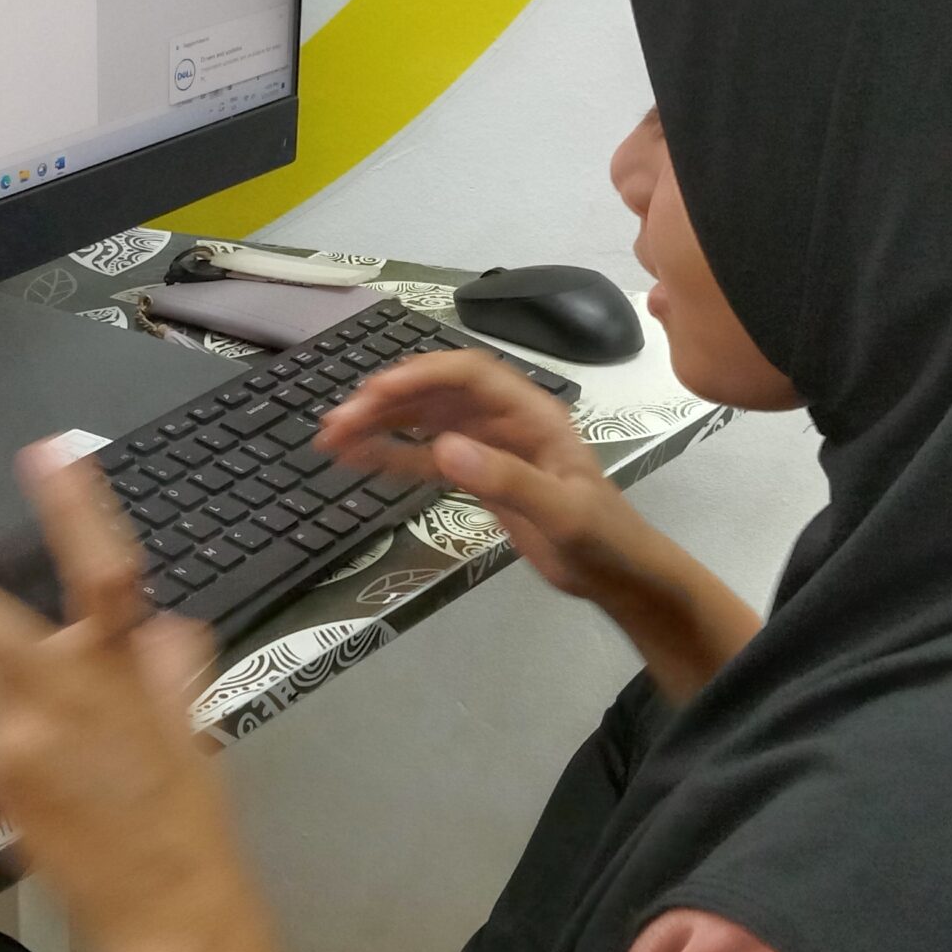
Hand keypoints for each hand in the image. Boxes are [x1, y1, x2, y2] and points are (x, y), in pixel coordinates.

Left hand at [0, 448, 394, 951]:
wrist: (160, 913)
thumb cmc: (184, 821)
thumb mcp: (189, 730)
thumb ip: (169, 670)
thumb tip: (163, 635)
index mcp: (122, 671)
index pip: (101, 570)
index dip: (72, 506)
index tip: (48, 456)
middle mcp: (58, 699)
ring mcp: (12, 745)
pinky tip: (19, 769)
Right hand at [315, 351, 760, 700]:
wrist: (619, 576)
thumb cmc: (604, 540)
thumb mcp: (562, 513)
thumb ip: (507, 480)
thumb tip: (444, 449)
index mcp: (533, 414)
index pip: (470, 375)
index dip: (422, 376)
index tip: (376, 393)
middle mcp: (506, 420)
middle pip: (438, 393)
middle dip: (386, 400)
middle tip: (337, 421)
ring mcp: (490, 446)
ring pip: (426, 421)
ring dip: (380, 424)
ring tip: (332, 436)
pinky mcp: (478, 475)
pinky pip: (428, 455)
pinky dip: (393, 454)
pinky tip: (357, 458)